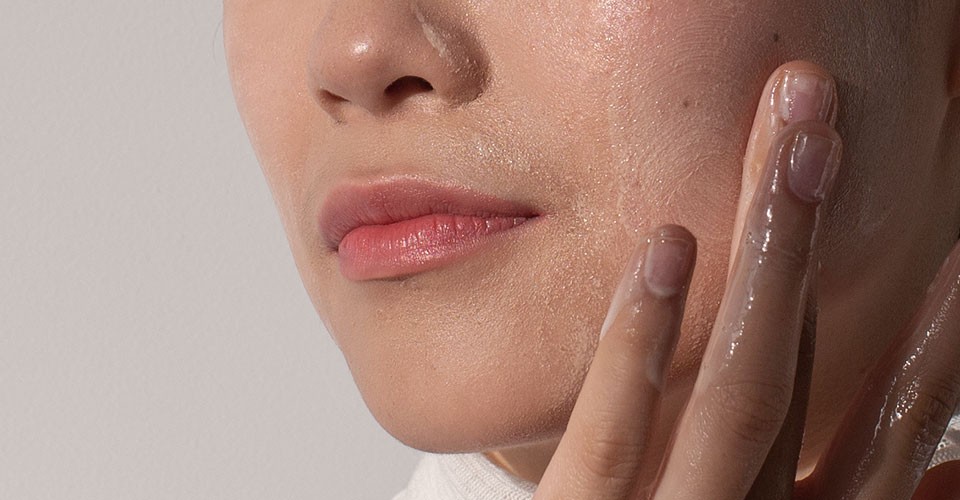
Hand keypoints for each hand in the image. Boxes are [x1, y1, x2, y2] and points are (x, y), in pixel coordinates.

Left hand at [533, 61, 959, 499]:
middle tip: (823, 135)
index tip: (956, 260)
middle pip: (795, 383)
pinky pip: (608, 443)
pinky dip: (639, 348)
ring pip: (735, 400)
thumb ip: (847, 496)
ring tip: (784, 152)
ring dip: (766, 268)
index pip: (884, 437)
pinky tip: (666, 247)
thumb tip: (956, 473)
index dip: (932, 352)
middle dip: (813, 255)